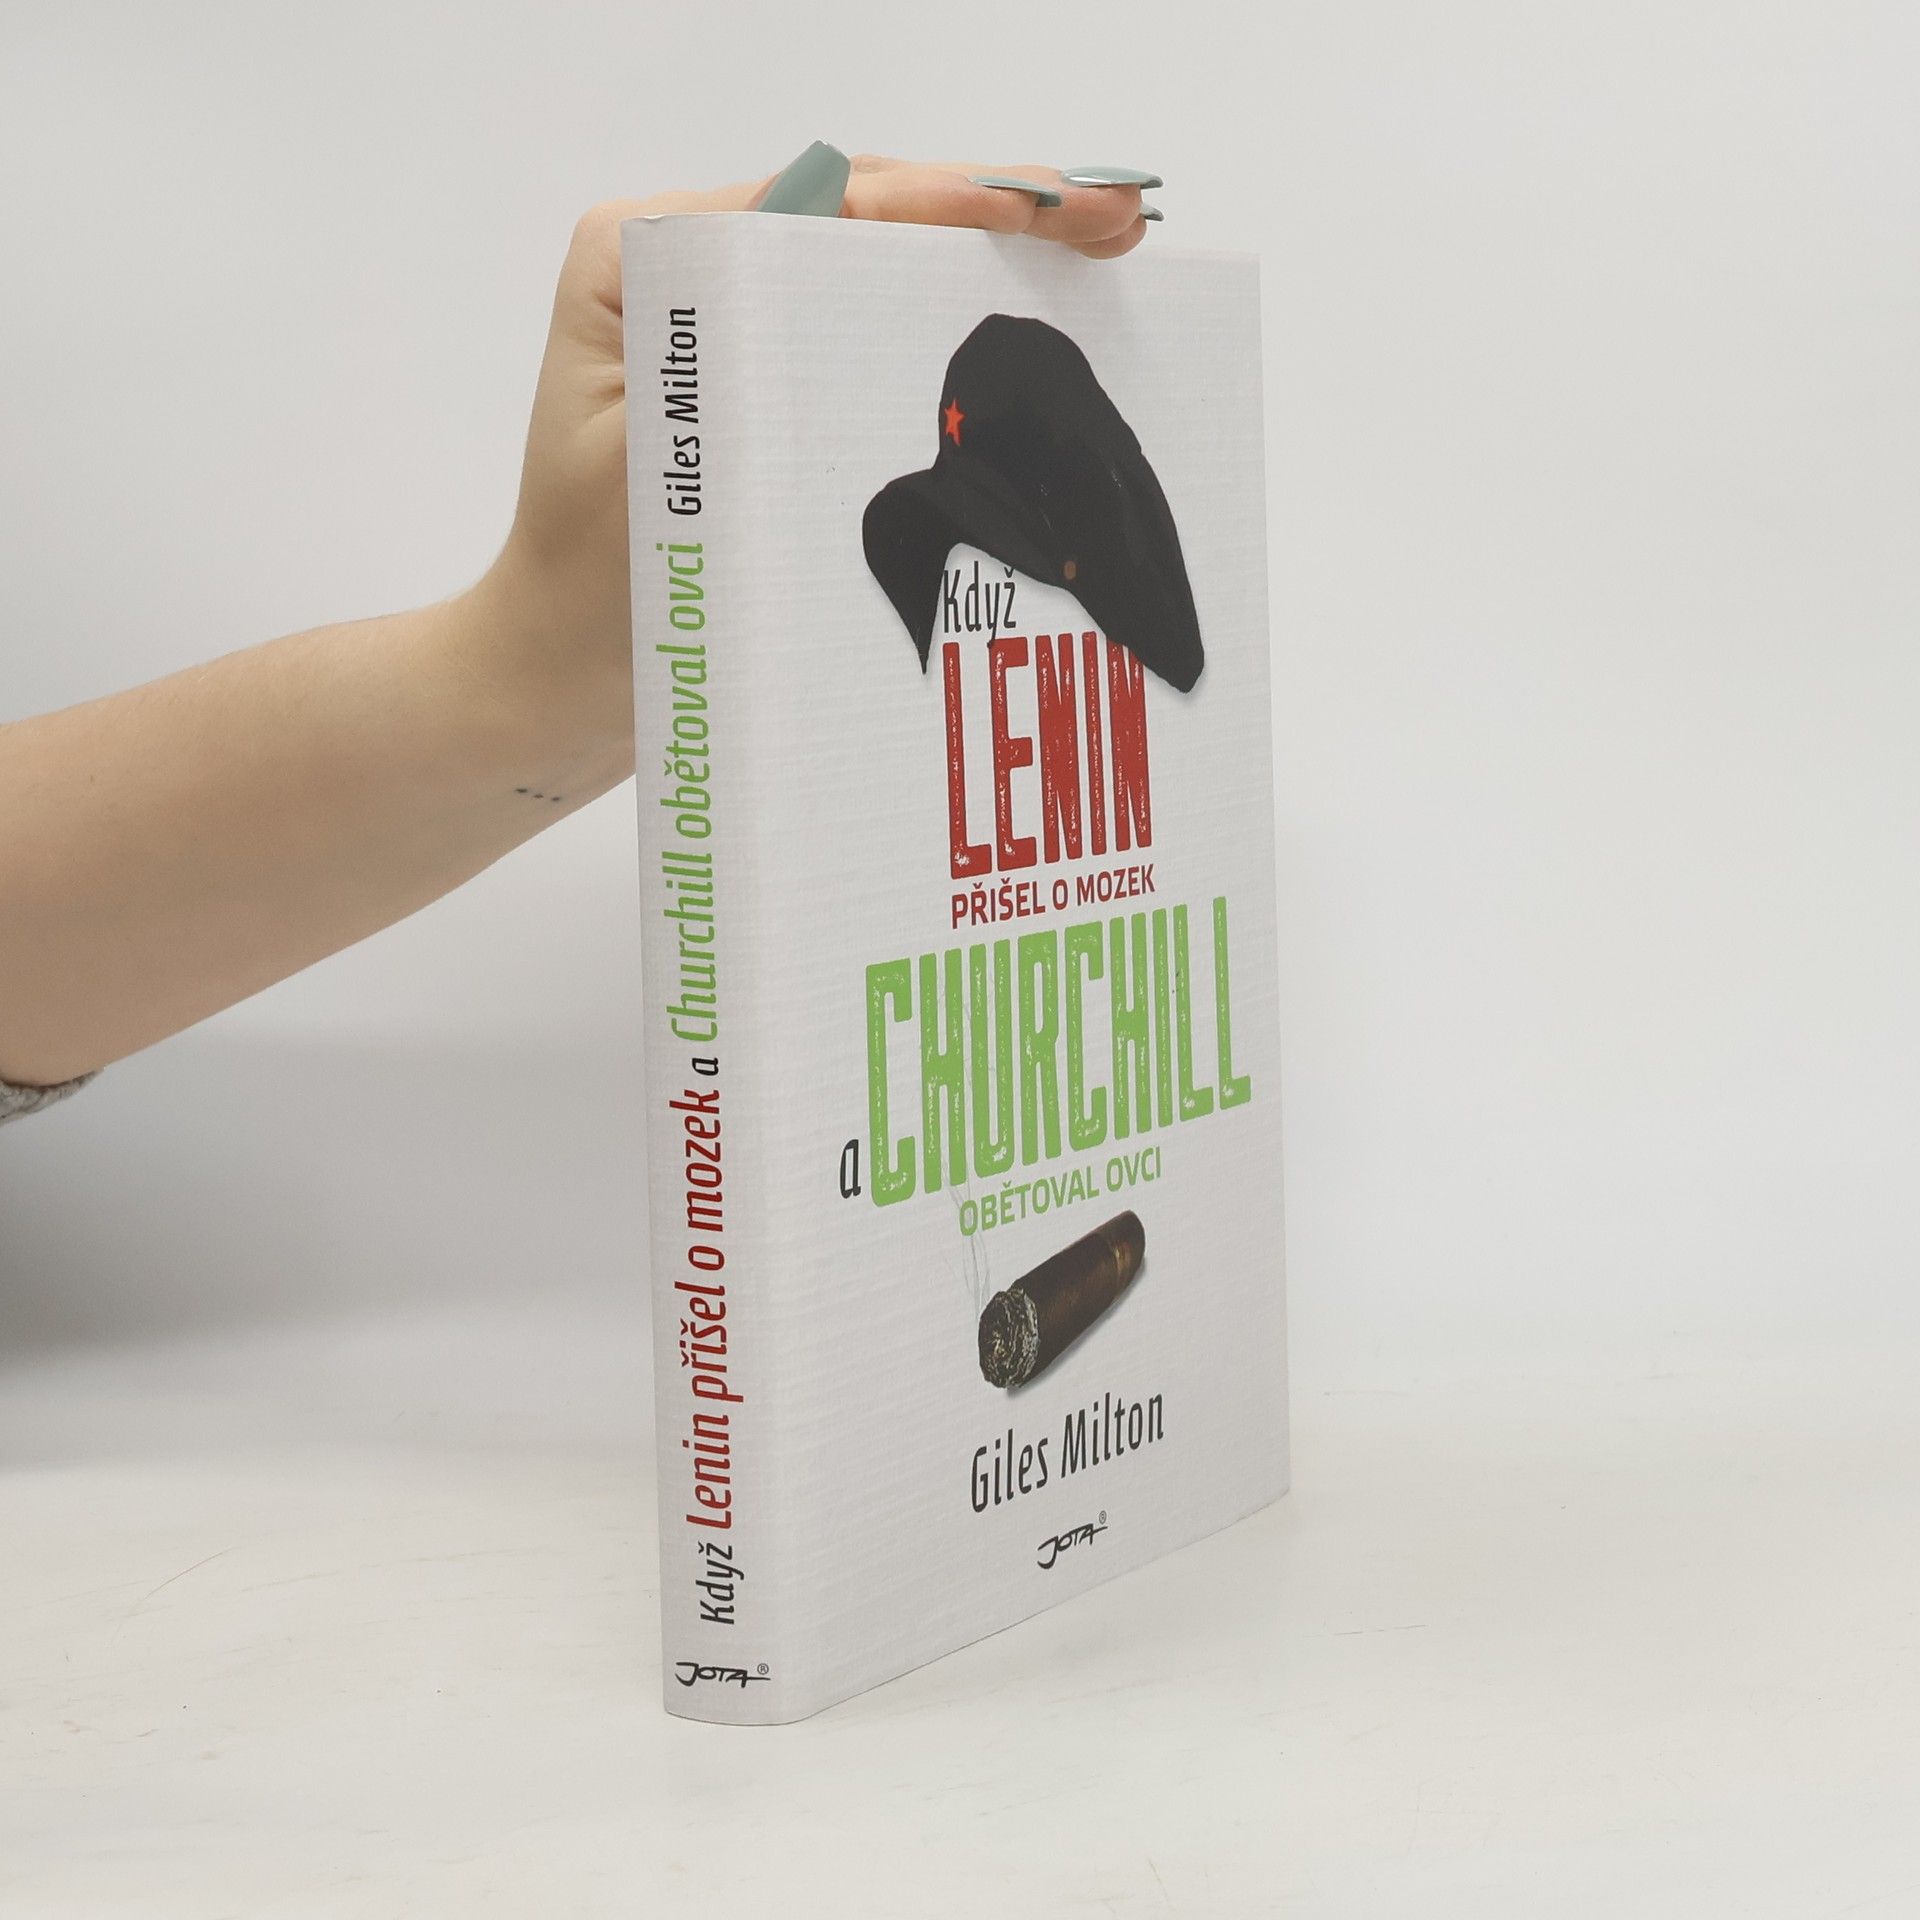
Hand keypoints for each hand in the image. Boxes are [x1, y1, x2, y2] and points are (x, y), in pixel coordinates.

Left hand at [479, 152, 1159, 781]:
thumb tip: (864, 279)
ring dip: (996, 264)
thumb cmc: (594, 592)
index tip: (1047, 212)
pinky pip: (875, 337)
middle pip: (871, 215)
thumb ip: (742, 365)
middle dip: (1000, 215)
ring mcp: (740, 327)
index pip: (826, 201)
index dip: (951, 199)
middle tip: (1116, 223)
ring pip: (885, 268)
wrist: (566, 682)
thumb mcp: (660, 468)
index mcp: (647, 256)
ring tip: (1104, 255)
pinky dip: (961, 333)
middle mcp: (695, 269)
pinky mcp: (773, 387)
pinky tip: (1041, 330)